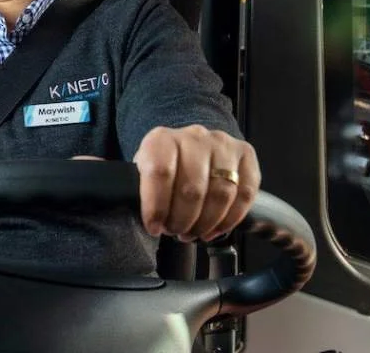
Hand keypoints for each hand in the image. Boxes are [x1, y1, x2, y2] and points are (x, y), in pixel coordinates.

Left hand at [133, 125, 259, 241]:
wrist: (188, 149)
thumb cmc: (164, 167)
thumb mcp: (142, 172)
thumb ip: (135, 185)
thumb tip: (125, 198)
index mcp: (162, 139)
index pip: (160, 172)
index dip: (157, 206)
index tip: (154, 226)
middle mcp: (194, 137)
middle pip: (192, 189)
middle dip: (182, 220)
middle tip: (175, 231)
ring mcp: (222, 144)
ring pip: (221, 194)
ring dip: (206, 223)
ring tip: (193, 232)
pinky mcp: (245, 154)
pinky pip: (245, 194)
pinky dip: (230, 219)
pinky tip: (215, 228)